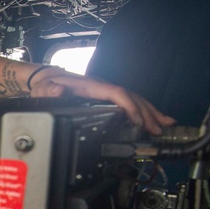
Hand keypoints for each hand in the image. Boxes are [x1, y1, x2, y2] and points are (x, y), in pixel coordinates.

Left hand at [30, 69, 174, 135]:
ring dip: (150, 112)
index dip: (129, 107)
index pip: (116, 93)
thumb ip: (49, 91)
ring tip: (166, 124)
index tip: (139, 122)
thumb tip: (58, 90)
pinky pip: (127, 102)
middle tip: (159, 129)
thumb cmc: (45, 85)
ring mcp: (105, 91)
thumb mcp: (43, 89)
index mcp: (91, 86)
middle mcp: (102, 87)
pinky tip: (152, 119)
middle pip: (131, 97)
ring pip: (133, 99)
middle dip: (147, 113)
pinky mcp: (105, 97)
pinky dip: (142, 111)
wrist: (44, 79)